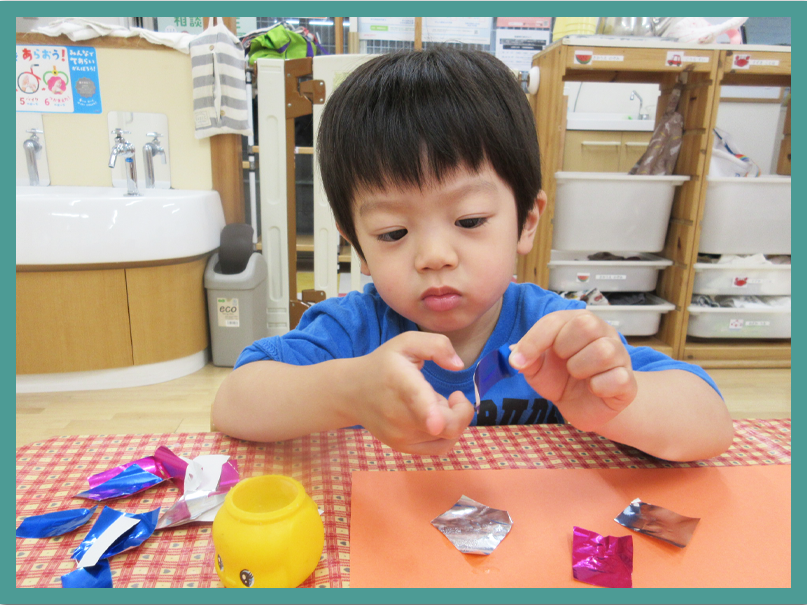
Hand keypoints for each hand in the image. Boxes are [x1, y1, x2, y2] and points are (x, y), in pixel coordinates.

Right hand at [355, 332, 474, 454]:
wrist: (351, 393)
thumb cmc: (384, 365)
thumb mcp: (406, 343)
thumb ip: (437, 346)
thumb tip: (458, 366)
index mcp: (401, 382)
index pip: (416, 400)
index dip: (430, 413)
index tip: (436, 423)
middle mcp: (399, 414)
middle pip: (447, 425)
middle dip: (462, 410)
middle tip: (453, 396)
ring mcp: (401, 435)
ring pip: (448, 436)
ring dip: (451, 419)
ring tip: (435, 405)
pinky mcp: (403, 447)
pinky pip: (441, 448)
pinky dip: (447, 434)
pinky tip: (436, 419)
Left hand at [508, 310, 637, 431]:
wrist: (582, 406)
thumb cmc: (560, 379)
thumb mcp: (537, 368)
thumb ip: (526, 357)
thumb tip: (516, 355)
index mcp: (578, 322)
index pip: (556, 320)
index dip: (534, 340)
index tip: (519, 360)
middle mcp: (603, 333)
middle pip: (587, 324)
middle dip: (564, 347)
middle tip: (563, 363)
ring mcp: (620, 356)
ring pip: (604, 350)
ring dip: (581, 367)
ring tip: (578, 376)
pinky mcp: (628, 382)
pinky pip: (618, 378)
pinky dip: (599, 386)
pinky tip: (594, 389)